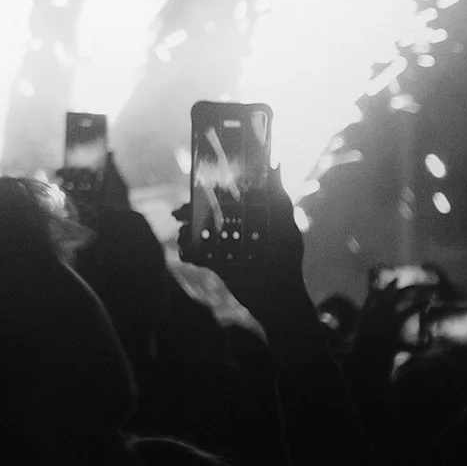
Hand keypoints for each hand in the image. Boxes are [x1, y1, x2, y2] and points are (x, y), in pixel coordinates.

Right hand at [179, 170, 309, 322]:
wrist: (280, 300)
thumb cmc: (287, 261)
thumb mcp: (286, 226)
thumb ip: (280, 199)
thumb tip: (277, 165)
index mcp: (252, 217)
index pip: (228, 197)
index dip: (211, 189)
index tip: (197, 185)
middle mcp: (237, 229)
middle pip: (209, 213)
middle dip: (191, 210)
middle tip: (178, 212)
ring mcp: (226, 247)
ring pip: (200, 232)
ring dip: (186, 231)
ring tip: (182, 234)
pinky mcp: (219, 265)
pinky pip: (197, 255)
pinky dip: (187, 251)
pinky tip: (184, 250)